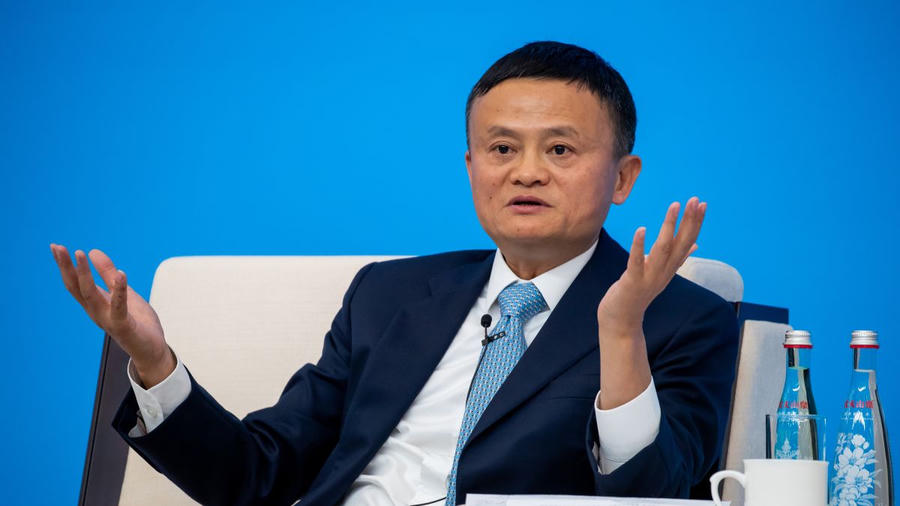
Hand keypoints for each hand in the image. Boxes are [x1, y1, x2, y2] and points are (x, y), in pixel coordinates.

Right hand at [50, 244, 173, 386]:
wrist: (151, 350)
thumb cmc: (137, 321)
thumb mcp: (123, 292)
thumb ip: (109, 275)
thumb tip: (93, 251)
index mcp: (95, 304)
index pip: (75, 283)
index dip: (65, 265)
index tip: (55, 247)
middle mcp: (96, 312)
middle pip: (77, 287)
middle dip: (67, 267)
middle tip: (58, 247)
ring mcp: (108, 320)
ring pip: (92, 295)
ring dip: (85, 274)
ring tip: (81, 254)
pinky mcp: (124, 326)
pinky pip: (120, 307)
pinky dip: (119, 291)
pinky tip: (121, 273)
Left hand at [597, 197, 705, 333]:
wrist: (622, 321)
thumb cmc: (638, 293)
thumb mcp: (661, 274)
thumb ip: (677, 259)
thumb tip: (694, 244)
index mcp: (670, 268)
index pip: (687, 242)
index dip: (695, 223)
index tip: (702, 204)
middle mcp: (664, 272)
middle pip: (680, 244)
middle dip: (688, 221)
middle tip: (695, 200)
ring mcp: (649, 278)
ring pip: (663, 250)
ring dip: (669, 227)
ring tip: (674, 206)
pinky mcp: (632, 282)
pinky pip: (637, 262)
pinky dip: (639, 246)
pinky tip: (642, 229)